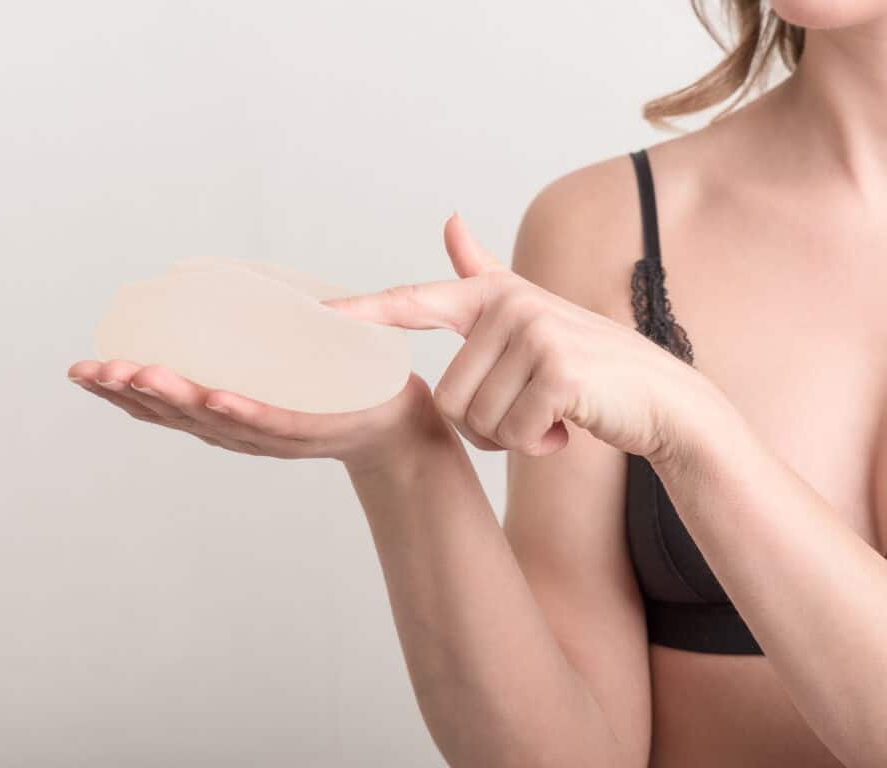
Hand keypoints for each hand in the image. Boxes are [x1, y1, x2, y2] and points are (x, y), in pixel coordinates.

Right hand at [66, 358, 442, 474]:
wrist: (397, 425)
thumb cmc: (337, 388)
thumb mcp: (285, 355)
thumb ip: (249, 322)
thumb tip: (208, 274)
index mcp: (230, 413)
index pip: (168, 404)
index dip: (123, 391)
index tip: (82, 370)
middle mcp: (245, 429)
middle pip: (180, 415)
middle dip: (132, 393)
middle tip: (89, 372)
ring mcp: (278, 433)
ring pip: (218, 419)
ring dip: (176, 399)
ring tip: (136, 375)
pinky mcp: (317, 430)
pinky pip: (277, 422)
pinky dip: (244, 412)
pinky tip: (218, 398)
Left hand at [320, 212, 706, 461]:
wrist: (659, 399)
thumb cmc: (587, 365)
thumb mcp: (530, 315)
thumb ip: (484, 273)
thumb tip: (449, 219)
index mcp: (493, 295)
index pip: (414, 301)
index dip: (361, 311)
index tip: (316, 315)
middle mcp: (510, 304)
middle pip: (445, 398)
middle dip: (484, 424)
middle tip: (529, 410)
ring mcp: (535, 332)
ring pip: (473, 420)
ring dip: (509, 436)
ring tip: (549, 414)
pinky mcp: (558, 371)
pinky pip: (509, 433)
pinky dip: (535, 445)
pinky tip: (566, 427)